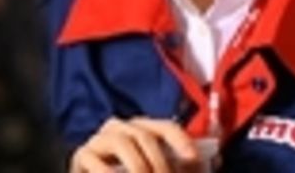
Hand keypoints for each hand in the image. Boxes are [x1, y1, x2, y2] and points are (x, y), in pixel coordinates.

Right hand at [70, 116, 203, 172]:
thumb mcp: (158, 171)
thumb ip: (181, 167)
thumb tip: (213, 161)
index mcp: (142, 130)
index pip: (165, 126)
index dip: (180, 140)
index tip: (192, 159)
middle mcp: (120, 129)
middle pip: (145, 135)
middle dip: (160, 164)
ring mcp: (99, 140)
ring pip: (123, 142)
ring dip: (139, 166)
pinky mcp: (81, 156)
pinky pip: (95, 159)